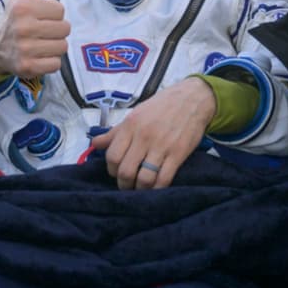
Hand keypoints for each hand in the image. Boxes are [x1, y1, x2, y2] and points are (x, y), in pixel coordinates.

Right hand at [0, 0, 69, 76]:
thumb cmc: (17, 16)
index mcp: (23, 7)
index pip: (61, 10)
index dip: (53, 13)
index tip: (39, 16)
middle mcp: (23, 28)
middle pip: (65, 28)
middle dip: (55, 30)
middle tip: (39, 31)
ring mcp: (24, 49)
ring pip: (62, 46)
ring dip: (53, 46)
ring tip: (38, 43)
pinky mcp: (27, 67)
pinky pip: (56, 64)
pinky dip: (50, 62)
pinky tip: (37, 56)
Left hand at [89, 77, 216, 189]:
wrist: (193, 99)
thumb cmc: (162, 106)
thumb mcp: (135, 114)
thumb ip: (115, 132)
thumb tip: (95, 144)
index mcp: (131, 126)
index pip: (112, 157)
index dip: (111, 170)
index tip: (116, 172)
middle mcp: (144, 137)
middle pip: (126, 171)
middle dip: (124, 184)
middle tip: (128, 184)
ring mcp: (162, 146)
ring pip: (144, 179)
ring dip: (140, 188)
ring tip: (141, 187)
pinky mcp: (178, 154)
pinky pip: (164, 179)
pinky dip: (157, 188)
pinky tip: (156, 186)